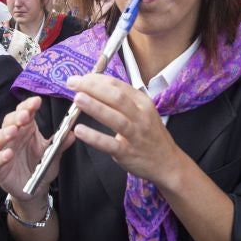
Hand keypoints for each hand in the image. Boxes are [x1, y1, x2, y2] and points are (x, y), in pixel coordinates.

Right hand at [0, 96, 72, 202]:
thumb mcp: (53, 155)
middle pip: (9, 121)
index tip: (37, 101)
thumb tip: (72, 133)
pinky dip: (0, 156)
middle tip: (25, 116)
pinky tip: (8, 154)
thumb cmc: (41, 167)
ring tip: (13, 131)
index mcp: (27, 129)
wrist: (35, 189)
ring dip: (4, 133)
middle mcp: (13, 137)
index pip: (25, 112)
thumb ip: (60, 144)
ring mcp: (2, 150)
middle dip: (16, 117)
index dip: (29, 105)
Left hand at [67, 74, 181, 182]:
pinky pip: (110, 144)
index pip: (117, 85)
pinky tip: (80, 131)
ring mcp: (135, 134)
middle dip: (93, 88)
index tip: (80, 78)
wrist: (167, 162)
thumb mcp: (142, 111)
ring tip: (78, 99)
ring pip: (115, 118)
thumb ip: (122, 100)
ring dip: (95, 107)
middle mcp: (140, 116)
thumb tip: (95, 87)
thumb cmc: (150, 135)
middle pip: (116, 97)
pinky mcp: (128, 152)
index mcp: (142, 102)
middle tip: (73, 84)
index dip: (96, 80)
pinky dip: (94, 137)